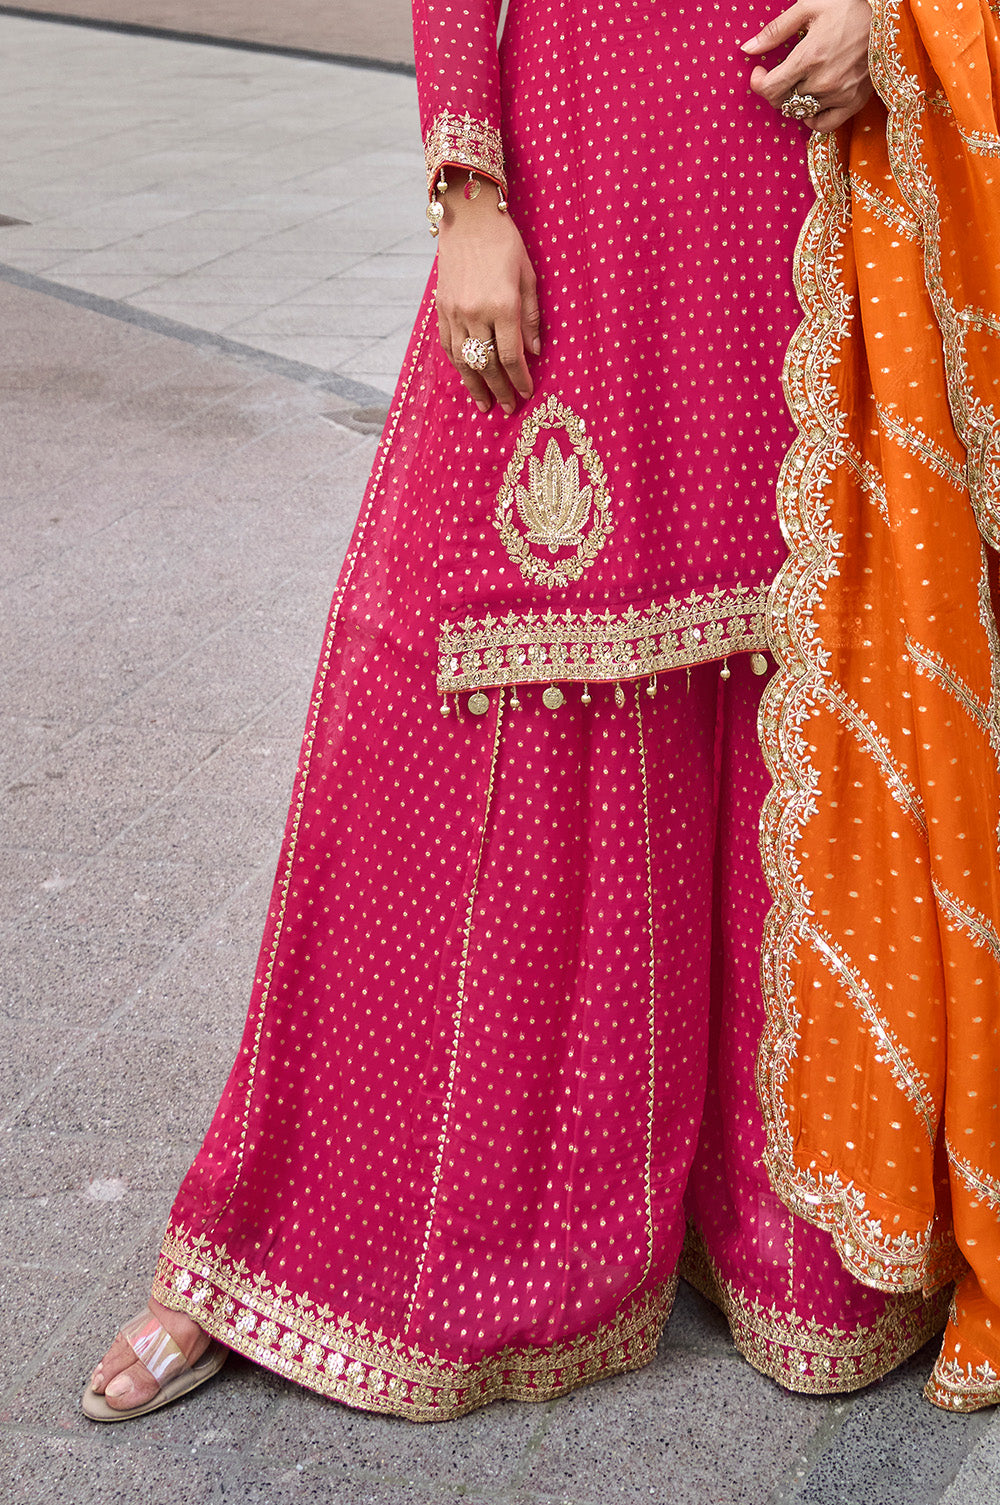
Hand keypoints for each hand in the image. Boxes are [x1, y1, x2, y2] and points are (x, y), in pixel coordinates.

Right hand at [434, 171, 540, 414]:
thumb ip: (530, 317)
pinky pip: (448, 346)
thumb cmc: (505, 243)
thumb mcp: (528, 276)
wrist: (467, 217)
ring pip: (464, 361)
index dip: (519, 379)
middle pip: (487, 365)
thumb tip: (532, 352)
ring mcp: (455, 312)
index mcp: (502, 306)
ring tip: (483, 404)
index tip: (526, 393)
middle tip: (507, 407)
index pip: (511, 356)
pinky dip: (458, 365)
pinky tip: (466, 377)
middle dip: (499, 389)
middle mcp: (476, 313)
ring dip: (475, 385)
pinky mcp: (441, 309)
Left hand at [741, 0, 872, 133]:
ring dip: (795, 100)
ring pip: (801, 112)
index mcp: (809, 57)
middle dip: (777, 89)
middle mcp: (823, 81)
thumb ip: (776, 30)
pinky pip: (823, 126)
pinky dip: (813, 119)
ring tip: (803, 81)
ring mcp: (839, 95)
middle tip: (783, 73)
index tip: (760, 73)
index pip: (770, 89)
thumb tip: (747, 48)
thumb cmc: (849, 6)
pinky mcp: (853, 103)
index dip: (759, 83)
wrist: (888, 17)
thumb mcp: (810, 7)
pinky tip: (813, 104)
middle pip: (783, 102)